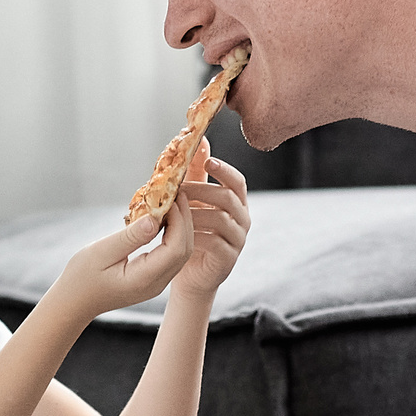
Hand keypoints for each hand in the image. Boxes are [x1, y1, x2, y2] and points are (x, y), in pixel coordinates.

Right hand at [39, 204, 193, 322]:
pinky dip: (173, 235)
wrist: (76, 301)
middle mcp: (157, 284)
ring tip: (172, 201)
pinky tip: (164, 218)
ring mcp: (158, 284)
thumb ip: (130, 237)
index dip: (180, 220)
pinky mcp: (154, 279)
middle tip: (177, 192)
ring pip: (181, 253)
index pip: (175, 248)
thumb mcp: (102, 252)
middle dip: (185, 220)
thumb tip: (155, 218)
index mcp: (145, 279)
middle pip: (184, 250)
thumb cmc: (82, 277)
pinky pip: (172, 255)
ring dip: (181, 226)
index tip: (172, 196)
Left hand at [168, 152, 249, 301]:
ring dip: (194, 213)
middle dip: (201, 191)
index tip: (208, 162)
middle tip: (177, 189)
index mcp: (236, 204)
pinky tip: (179, 234)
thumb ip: (197, 174)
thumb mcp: (192, 202)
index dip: (224, 170)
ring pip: (220, 219)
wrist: (190, 275)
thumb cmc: (191, 234)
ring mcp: (237, 240)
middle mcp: (242, 220)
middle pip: (227, 198)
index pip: (237, 182)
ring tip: (173, 212)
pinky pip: (214, 242)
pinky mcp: (228, 259)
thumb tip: (200, 140)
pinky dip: (195, 235)